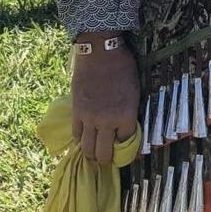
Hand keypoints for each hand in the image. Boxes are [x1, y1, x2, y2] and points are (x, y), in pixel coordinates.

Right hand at [71, 37, 139, 163]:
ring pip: (87, 149)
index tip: (125, 147)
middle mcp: (108, 122)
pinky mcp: (76, 112)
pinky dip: (80, 139)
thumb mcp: (134, 90)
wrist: (100, 52)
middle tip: (108, 157)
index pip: (126, 143)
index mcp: (126, 115)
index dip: (126, 147)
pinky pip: (76, 134)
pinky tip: (84, 137)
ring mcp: (90, 119)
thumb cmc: (123, 67)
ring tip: (94, 152)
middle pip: (104, 153)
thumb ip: (129, 111)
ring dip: (92, 153)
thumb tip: (124, 126)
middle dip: (107, 159)